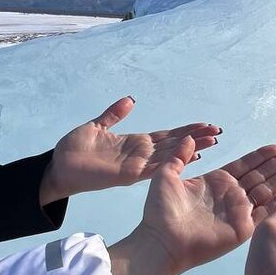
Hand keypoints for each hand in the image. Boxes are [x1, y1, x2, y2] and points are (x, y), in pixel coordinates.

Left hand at [40, 96, 220, 204]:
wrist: (58, 167)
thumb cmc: (75, 149)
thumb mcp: (97, 126)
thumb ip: (114, 114)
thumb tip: (131, 99)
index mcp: (135, 143)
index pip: (166, 136)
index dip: (185, 131)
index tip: (204, 124)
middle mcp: (140, 155)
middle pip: (174, 145)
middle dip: (196, 138)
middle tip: (217, 131)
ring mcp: (136, 165)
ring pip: (170, 156)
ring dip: (190, 149)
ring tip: (211, 141)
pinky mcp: (127, 175)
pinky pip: (153, 168)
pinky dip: (170, 162)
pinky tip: (187, 156)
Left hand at [108, 139, 275, 274]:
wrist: (161, 241)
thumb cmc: (160, 211)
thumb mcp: (166, 175)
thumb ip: (180, 156)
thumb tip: (190, 137)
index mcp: (216, 182)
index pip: (245, 165)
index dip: (260, 156)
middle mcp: (230, 196)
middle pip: (260, 176)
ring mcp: (238, 212)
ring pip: (266, 191)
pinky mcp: (242, 228)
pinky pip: (265, 213)